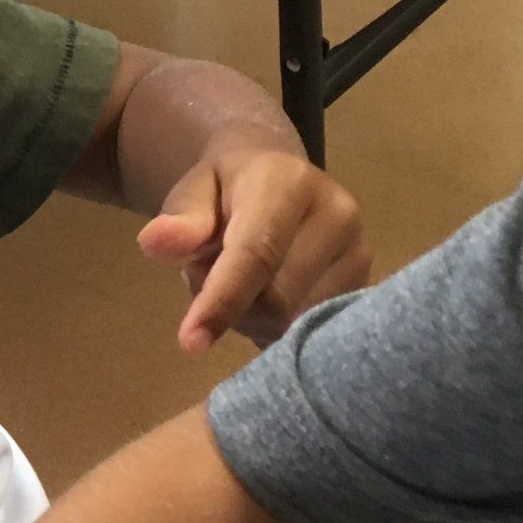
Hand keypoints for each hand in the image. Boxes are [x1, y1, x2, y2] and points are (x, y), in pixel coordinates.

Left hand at [136, 130, 368, 356]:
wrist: (278, 179)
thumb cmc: (225, 190)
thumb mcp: (193, 192)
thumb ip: (180, 219)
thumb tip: (155, 242)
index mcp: (290, 184)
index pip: (256, 254)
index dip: (222, 301)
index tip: (189, 343)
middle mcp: (338, 215)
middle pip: (276, 301)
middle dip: (232, 306)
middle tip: (213, 275)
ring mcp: (360, 254)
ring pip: (293, 324)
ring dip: (253, 320)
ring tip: (245, 283)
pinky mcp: (366, 285)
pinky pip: (312, 333)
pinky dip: (277, 328)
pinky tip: (268, 298)